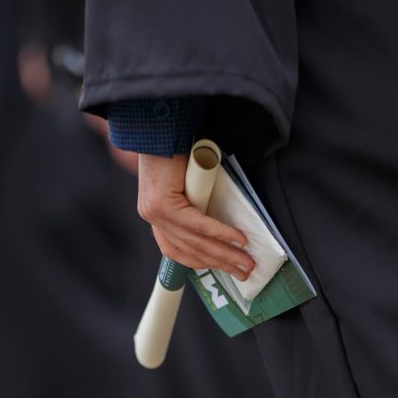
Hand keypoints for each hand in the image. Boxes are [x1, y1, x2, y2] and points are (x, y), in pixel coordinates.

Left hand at [137, 153, 254, 280]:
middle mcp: (152, 215)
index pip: (176, 249)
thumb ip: (199, 201)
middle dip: (221, 263)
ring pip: (195, 241)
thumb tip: (225, 222)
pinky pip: (196, 224)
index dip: (202, 261)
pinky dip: (220, 233)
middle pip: (190, 249)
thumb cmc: (179, 148)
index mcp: (156, 213)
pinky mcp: (162, 204)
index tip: (223, 268)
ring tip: (246, 261)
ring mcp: (154, 212)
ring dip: (225, 253)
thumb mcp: (188, 182)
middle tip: (244, 272)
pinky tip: (237, 240)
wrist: (163, 126)